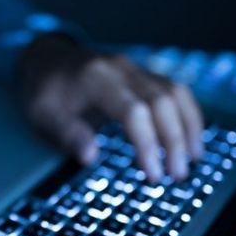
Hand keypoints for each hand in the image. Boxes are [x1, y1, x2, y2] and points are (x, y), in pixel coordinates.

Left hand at [20, 35, 203, 181]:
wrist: (45, 60)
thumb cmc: (43, 91)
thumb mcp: (43, 114)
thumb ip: (67, 134)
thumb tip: (90, 157)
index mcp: (97, 78)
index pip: (135, 111)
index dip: (148, 144)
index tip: (153, 174)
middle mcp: (122, 69)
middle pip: (162, 102)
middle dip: (175, 140)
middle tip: (177, 175)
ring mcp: (134, 68)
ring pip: (174, 93)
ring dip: (188, 127)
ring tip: (192, 160)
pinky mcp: (141, 74)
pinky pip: (174, 90)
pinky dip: (187, 114)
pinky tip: (190, 137)